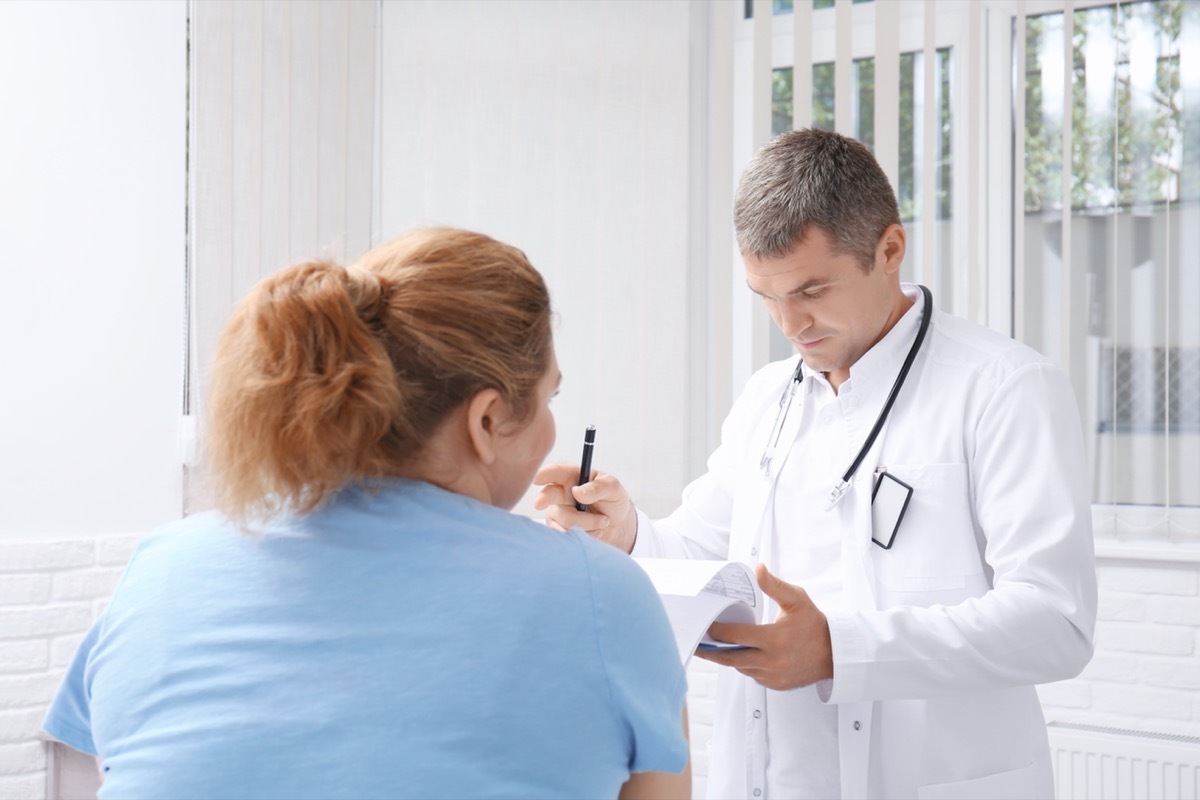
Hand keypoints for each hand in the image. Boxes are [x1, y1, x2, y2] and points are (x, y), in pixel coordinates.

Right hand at [532, 463, 638, 553]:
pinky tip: (596, 531)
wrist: (618, 526)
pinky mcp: (560, 530)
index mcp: (573, 477)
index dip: (545, 474)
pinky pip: (568, 536)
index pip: (556, 472)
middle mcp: (561, 494)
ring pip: (565, 520)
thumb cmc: (613, 501)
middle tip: (539, 504)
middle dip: (544, 499)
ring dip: (589, 523)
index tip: (538, 478)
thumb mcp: (613, 488)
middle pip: (548, 495)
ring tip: (604, 521)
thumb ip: (597, 488)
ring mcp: (559, 513)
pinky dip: (586, 535)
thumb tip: (577, 492)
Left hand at [694, 564, 833, 690]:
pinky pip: (752, 675)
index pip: (736, 636)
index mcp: (774, 639)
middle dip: (711, 651)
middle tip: (696, 643)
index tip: (706, 625)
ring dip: (729, 657)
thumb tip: (758, 568)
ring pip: (741, 667)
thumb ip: (775, 586)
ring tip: (715, 646)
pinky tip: (742, 654)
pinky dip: (745, 665)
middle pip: (730, 658)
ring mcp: (773, 676)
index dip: (717, 631)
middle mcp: (772, 661)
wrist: (835, 654)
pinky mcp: (775, 685)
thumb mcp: (797, 600)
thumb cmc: (815, 625)